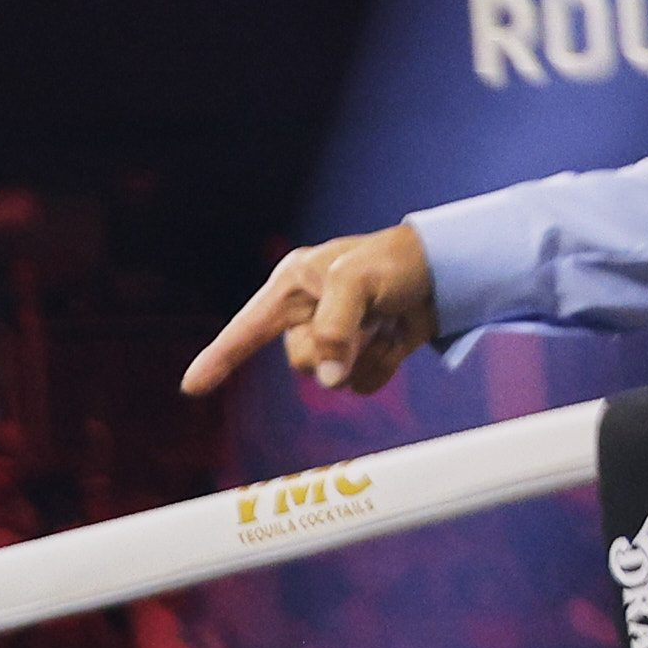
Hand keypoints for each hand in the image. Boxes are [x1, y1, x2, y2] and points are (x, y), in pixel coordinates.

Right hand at [182, 223, 437, 395]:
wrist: (455, 268)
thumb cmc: (397, 260)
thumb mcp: (356, 282)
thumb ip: (333, 329)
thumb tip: (329, 379)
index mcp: (293, 285)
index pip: (246, 328)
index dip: (219, 358)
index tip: (191, 386)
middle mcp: (309, 311)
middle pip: (297, 360)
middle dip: (328, 352)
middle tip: (362, 324)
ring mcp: (338, 335)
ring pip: (327, 378)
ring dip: (358, 361)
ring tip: (383, 328)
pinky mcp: (366, 353)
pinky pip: (360, 384)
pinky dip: (380, 370)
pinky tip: (395, 342)